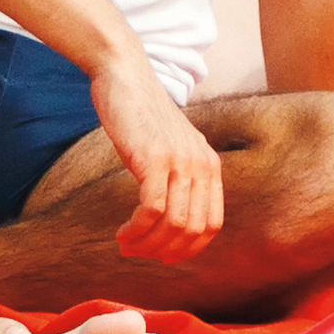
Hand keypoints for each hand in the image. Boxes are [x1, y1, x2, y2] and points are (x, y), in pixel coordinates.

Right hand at [90, 59, 226, 263]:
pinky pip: (152, 209)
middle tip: (138, 253)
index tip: (164, 256)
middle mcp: (201, 164)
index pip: (212, 224)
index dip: (190, 249)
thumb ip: (180, 175)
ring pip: (173, 224)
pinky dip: (136, 229)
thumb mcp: (172, 146)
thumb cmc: (141, 114)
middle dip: (164, 251)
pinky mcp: (154, 158)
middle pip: (193, 229)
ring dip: (147, 244)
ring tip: (126, 245)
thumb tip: (175, 216)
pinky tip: (122, 232)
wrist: (124, 76)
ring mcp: (180, 161)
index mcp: (209, 164)